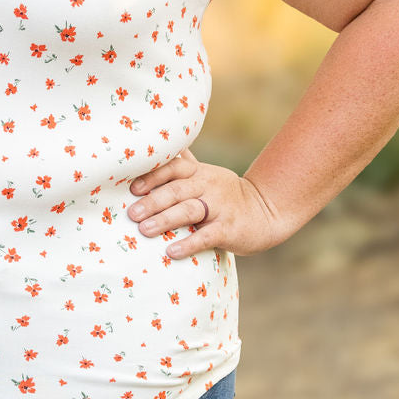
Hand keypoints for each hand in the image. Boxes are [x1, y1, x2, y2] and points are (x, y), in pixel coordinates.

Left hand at [127, 148, 283, 257]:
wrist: (266, 212)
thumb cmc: (226, 195)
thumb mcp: (207, 176)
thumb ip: (185, 165)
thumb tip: (159, 147)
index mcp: (200, 173)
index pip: (174, 168)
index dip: (152, 176)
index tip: (132, 188)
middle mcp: (209, 186)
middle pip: (177, 190)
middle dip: (153, 202)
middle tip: (132, 214)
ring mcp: (221, 207)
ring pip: (190, 210)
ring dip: (165, 220)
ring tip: (144, 231)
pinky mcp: (230, 229)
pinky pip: (208, 236)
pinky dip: (189, 244)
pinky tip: (172, 252)